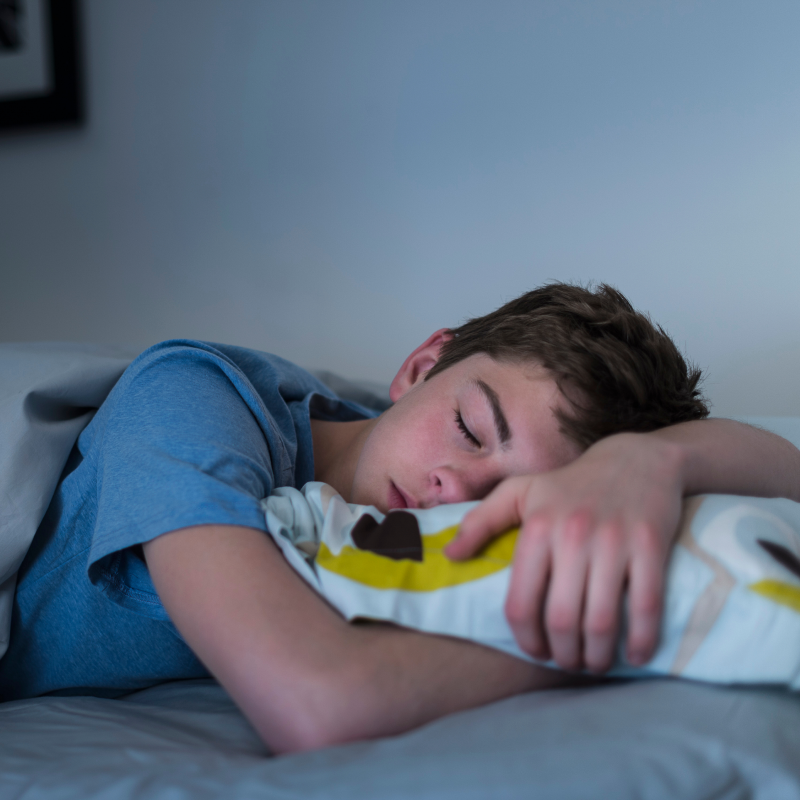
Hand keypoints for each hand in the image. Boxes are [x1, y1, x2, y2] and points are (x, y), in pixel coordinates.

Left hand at [444, 432, 685, 672]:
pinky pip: (647, 606)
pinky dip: (641, 641)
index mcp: (537, 527)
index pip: (521, 602)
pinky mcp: (650, 546)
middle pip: (561, 619)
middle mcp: (573, 535)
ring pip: (602, 621)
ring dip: (598, 656)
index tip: (535, 652)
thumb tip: (449, 554)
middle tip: (567, 662)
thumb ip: (481, 522)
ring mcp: (614, 541)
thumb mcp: (519, 492)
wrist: (636, 459)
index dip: (526, 639)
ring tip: (595, 663)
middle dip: (563, 655)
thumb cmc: (570, 484)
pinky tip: (636, 655)